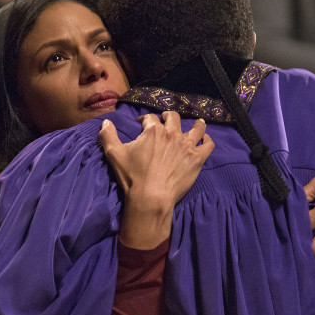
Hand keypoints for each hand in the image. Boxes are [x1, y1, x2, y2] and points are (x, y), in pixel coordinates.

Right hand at [100, 111, 214, 248]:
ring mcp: (187, 146)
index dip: (145, 119)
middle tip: (166, 119)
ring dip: (197, 124)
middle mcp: (172, 134)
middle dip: (168, 117)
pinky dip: (207, 140)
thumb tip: (106, 122)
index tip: (142, 123)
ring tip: (198, 123)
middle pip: (173, 118)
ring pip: (197, 128)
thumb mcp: (114, 154)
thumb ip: (108, 135)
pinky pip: (208, 144)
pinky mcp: (197, 159)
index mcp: (153, 131)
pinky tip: (205, 139)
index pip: (150, 118)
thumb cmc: (132, 177)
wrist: (151, 197)